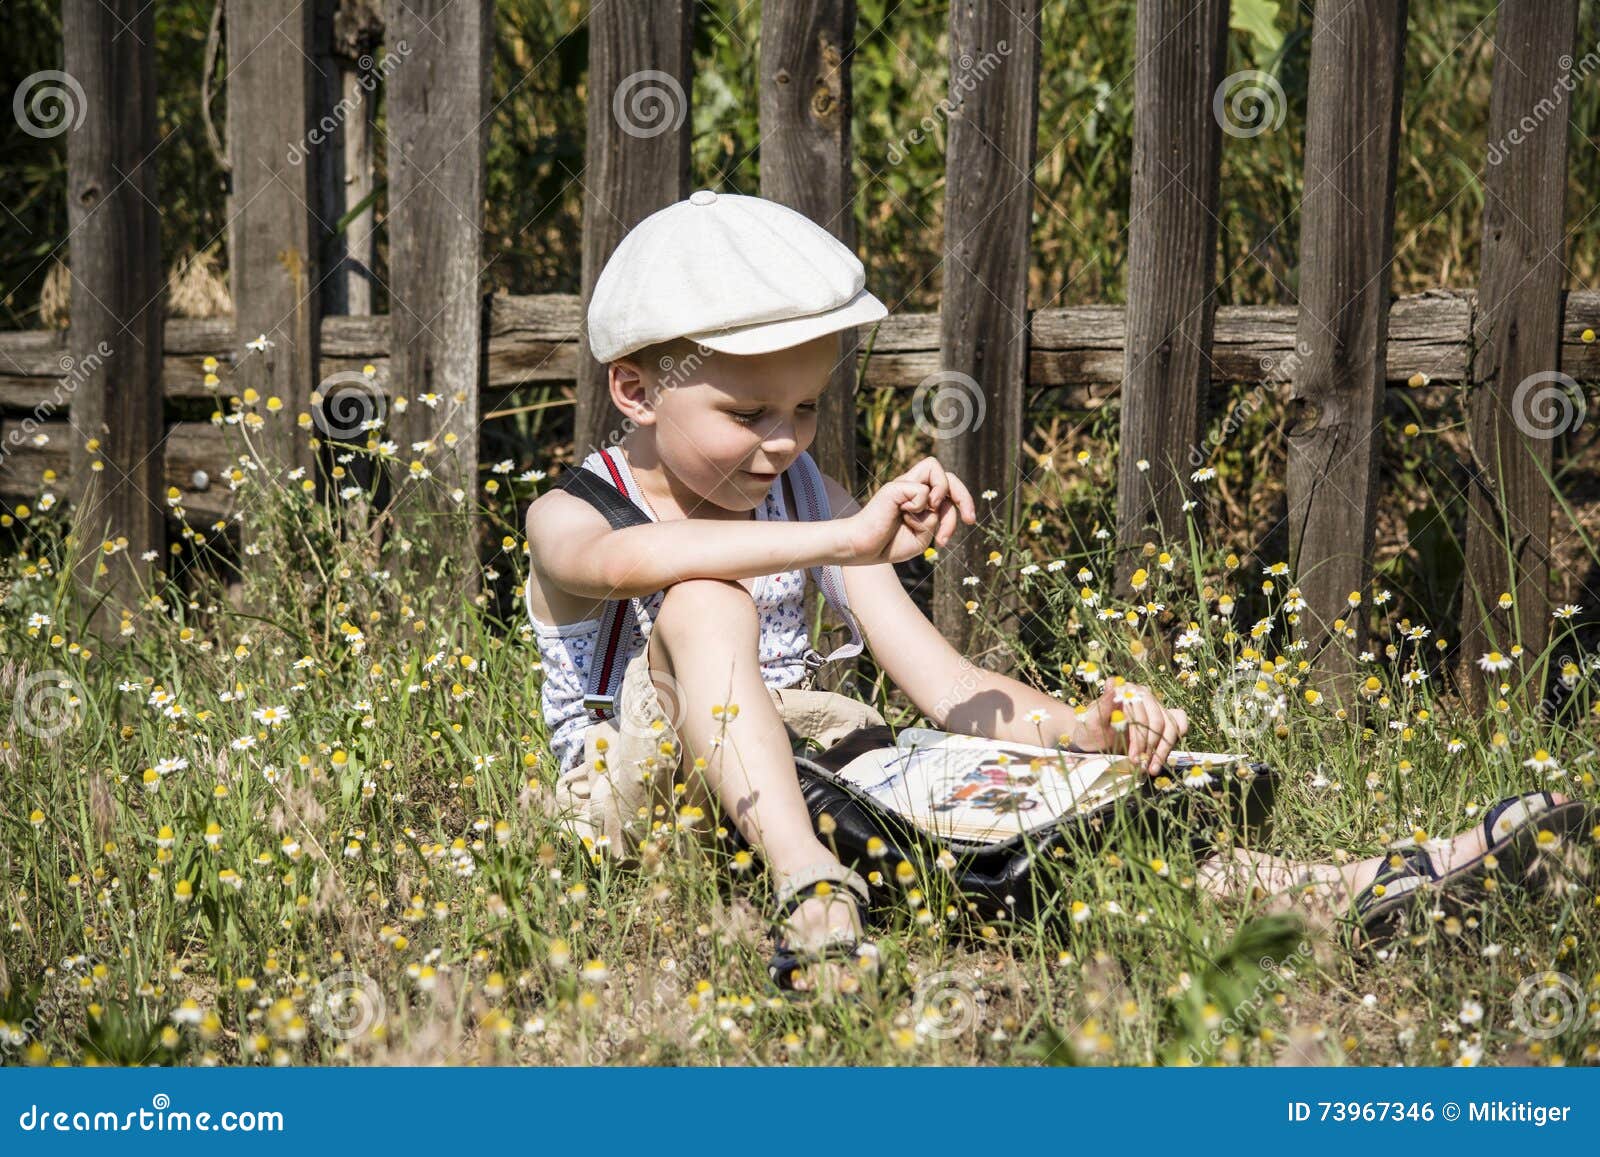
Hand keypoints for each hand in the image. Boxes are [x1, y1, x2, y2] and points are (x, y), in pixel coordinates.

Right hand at [840, 456, 976, 565]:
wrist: (862, 549)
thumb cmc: (889, 545)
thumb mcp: (923, 536)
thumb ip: (937, 519)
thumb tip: (940, 502)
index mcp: (920, 497)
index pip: (950, 487)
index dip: (964, 501)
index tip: (970, 521)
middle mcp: (912, 486)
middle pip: (948, 474)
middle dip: (964, 496)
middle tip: (969, 519)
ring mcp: (902, 485)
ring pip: (935, 468)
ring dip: (941, 495)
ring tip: (930, 515)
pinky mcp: (894, 488)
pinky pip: (921, 491)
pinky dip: (919, 509)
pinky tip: (903, 517)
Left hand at [1071, 678, 1189, 774]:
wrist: (1091, 737)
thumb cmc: (1090, 728)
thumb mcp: (1092, 719)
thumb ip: (1103, 703)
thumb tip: (1113, 682)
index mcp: (1126, 690)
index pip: (1142, 715)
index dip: (1140, 739)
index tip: (1134, 758)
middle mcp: (1143, 695)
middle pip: (1158, 722)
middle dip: (1151, 747)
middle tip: (1141, 766)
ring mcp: (1155, 706)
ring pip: (1170, 727)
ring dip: (1163, 750)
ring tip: (1151, 768)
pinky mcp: (1163, 718)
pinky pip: (1179, 725)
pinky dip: (1173, 742)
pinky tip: (1161, 758)